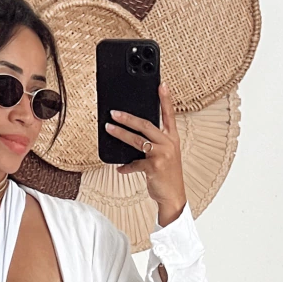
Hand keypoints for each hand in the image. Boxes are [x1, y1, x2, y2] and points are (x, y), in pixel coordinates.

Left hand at [104, 82, 186, 221]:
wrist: (173, 196)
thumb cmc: (168, 175)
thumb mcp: (166, 156)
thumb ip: (154, 144)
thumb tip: (133, 136)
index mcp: (173, 138)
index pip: (169, 114)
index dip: (165, 99)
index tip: (161, 84)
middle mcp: (169, 144)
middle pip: (146, 125)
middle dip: (128, 118)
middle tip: (114, 112)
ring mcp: (162, 155)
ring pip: (137, 140)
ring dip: (120, 134)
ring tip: (109, 128)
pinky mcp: (153, 167)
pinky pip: (134, 163)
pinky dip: (126, 166)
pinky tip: (120, 168)